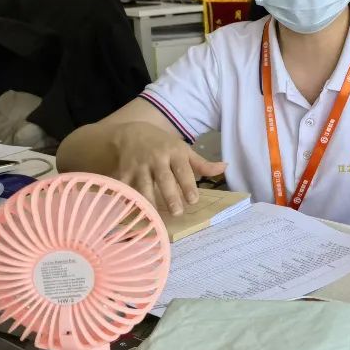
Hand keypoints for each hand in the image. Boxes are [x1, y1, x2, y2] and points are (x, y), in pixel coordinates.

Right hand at [110, 122, 226, 214]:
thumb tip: (225, 168)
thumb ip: (202, 164)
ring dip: (149, 200)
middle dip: (170, 195)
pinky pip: (125, 186)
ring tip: (155, 216)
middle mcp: (157, 158)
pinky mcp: (124, 171)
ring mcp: (139, 165)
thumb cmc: (164, 145)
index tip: (193, 201)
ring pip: (143, 184)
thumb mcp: (184, 150)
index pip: (183, 170)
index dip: (188, 185)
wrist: (132, 132)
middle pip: (164, 178)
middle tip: (177, 212)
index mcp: (175, 152)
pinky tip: (131, 211)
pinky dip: (127, 197)